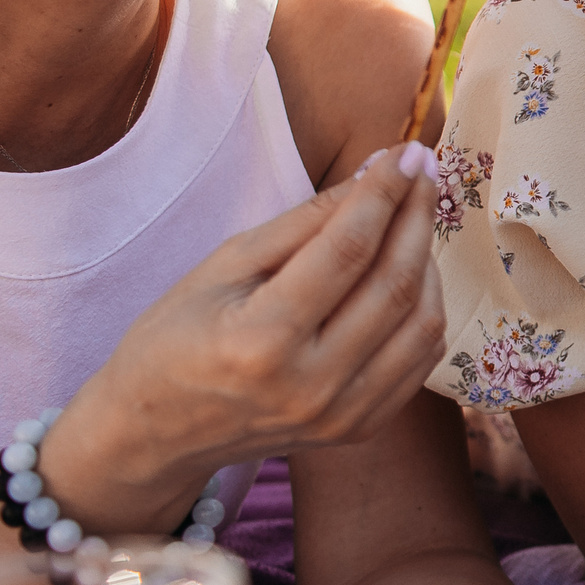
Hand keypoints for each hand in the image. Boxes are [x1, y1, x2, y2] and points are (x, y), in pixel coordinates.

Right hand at [40, 143, 448, 529]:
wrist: (156, 433)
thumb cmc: (177, 338)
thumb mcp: (223, 267)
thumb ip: (302, 223)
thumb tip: (374, 174)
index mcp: (260, 341)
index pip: (346, 250)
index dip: (384, 193)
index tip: (406, 152)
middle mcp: (309, 386)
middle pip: (393, 284)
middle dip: (415, 216)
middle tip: (422, 172)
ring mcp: (341, 416)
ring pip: (422, 322)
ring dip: (428, 260)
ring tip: (412, 219)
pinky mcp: (361, 429)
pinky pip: (421, 358)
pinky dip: (425, 306)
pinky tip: (408, 273)